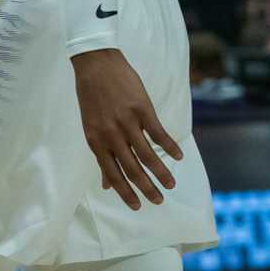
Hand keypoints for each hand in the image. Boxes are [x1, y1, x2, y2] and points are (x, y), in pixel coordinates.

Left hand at [71, 48, 181, 209]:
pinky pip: (158, 133)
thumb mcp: (90, 127)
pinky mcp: (142, 108)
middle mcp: (111, 135)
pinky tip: (179, 156)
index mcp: (96, 142)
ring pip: (147, 155)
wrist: (96, 64)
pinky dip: (170, 146)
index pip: (113, 174)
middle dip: (147, 188)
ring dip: (161, 172)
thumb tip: (105, 184)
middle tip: (159, 200)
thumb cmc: (92, 97)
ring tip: (171, 184)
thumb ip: (101, 154)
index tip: (137, 206)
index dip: (126, 193)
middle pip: (132, 169)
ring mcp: (127, 122)